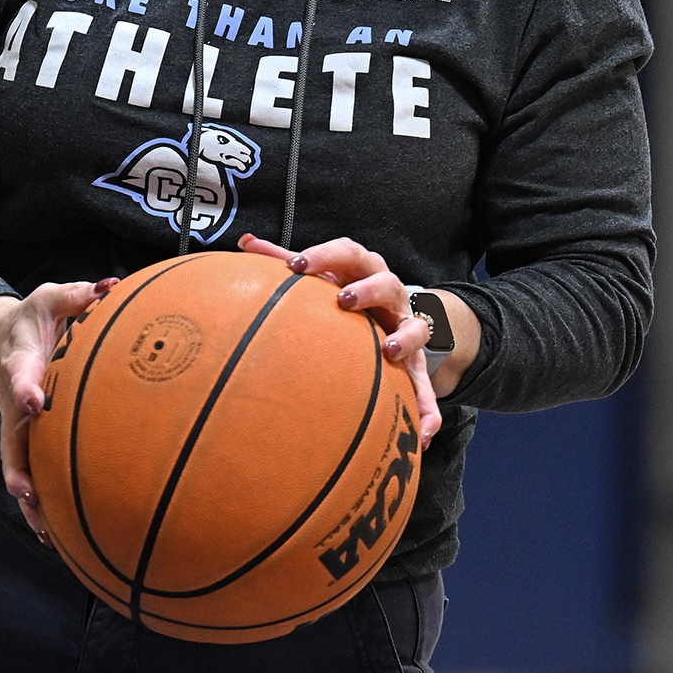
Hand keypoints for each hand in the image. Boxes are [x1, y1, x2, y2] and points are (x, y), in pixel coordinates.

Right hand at [0, 278, 117, 541]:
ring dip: (28, 500)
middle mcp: (15, 402)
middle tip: (26, 493)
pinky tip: (56, 535)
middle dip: (17, 467)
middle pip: (11, 440)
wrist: (2, 336)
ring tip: (44, 532)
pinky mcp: (26, 438)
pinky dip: (39, 504)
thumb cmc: (34, 318)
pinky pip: (30, 472)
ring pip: (18, 467)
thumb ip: (77, 294)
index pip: (20, 377)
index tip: (35, 401)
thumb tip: (109, 286)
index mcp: (20, 365)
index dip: (26, 388)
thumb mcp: (50, 298)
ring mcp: (18, 425)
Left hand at [238, 234, 444, 449]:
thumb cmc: (344, 290)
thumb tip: (245, 241)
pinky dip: (428, 407)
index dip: (324, 255)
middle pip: (386, 282)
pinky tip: (423, 431)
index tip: (297, 265)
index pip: (348, 253)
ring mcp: (406, 326)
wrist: (392, 313)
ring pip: (417, 327)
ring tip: (389, 350)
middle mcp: (389, 294)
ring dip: (405, 337)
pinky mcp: (417, 361)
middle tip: (344, 299)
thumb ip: (284, 259)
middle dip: (367, 289)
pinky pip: (426, 385)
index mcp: (361, 270)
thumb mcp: (321, 274)